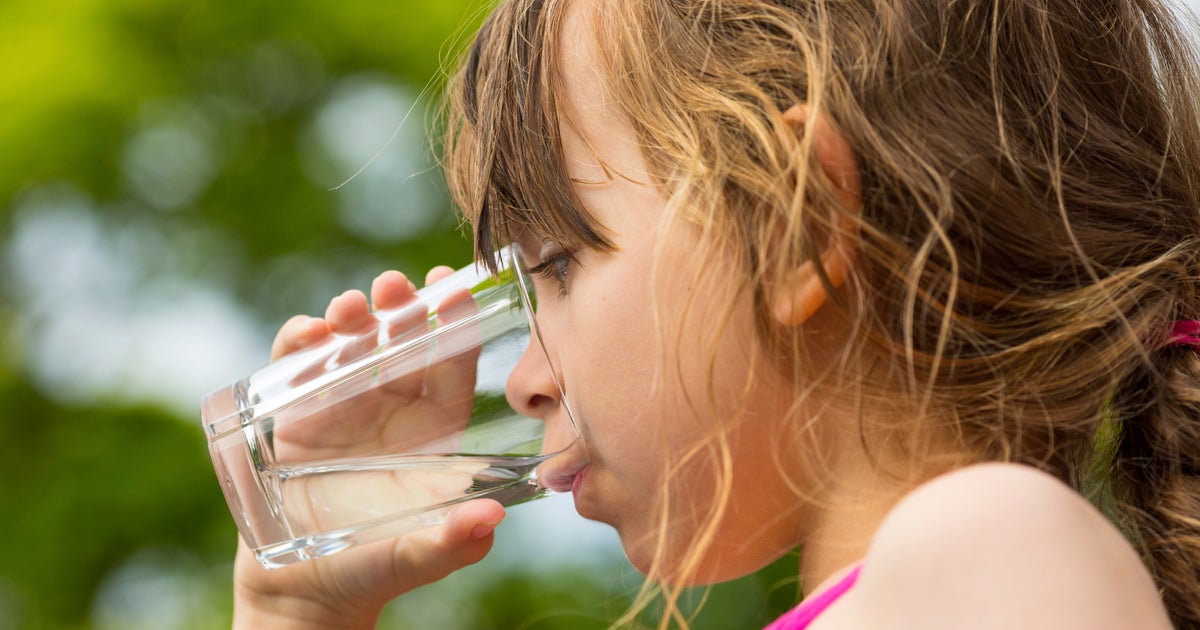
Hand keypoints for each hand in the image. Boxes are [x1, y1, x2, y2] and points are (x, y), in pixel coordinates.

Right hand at [231, 268, 505, 629]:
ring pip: (351, 345)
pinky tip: (306, 334)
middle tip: (396, 284)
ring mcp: (341, 407)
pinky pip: (296, 366)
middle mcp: (391, 410)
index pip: (451, 366)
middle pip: (401, 343)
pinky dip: (298, 343)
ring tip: (350, 307)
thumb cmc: (374, 570)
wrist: (304, 593)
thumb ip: (452, 542)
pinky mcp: (293, 415)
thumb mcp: (416, 556)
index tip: (450, 287)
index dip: (454, 325)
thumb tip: (490, 520)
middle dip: (400, 308)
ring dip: (351, 318)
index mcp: (433, 431)